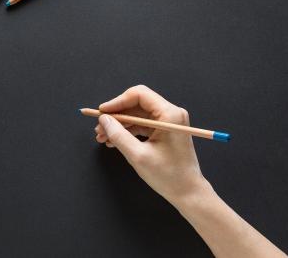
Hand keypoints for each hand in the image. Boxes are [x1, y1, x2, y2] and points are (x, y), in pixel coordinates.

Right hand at [94, 85, 211, 204]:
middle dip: (116, 116)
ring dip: (119, 125)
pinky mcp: (165, 130)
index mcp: (170, 115)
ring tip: (103, 137)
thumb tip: (103, 120)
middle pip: (137, 104)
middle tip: (99, 127)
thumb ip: (118, 135)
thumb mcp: (138, 155)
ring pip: (137, 115)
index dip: (117, 101)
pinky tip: (114, 141)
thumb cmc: (169, 176)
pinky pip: (142, 125)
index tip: (102, 112)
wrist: (187, 192)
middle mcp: (171, 114)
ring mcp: (168, 122)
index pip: (139, 95)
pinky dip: (128, 131)